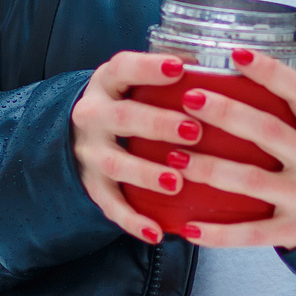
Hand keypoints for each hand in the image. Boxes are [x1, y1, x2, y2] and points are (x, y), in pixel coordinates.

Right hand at [70, 51, 205, 245]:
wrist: (76, 133)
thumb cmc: (124, 102)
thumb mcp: (133, 80)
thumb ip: (166, 75)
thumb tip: (218, 63)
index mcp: (107, 83)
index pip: (124, 68)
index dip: (149, 68)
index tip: (179, 68)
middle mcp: (93, 115)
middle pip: (122, 117)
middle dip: (158, 124)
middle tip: (194, 131)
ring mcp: (90, 152)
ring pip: (115, 163)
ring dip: (146, 173)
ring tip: (176, 182)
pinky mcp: (92, 184)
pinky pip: (110, 205)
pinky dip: (133, 221)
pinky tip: (157, 232)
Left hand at [176, 49, 295, 251]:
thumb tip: (244, 73)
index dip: (268, 71)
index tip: (235, 54)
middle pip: (268, 131)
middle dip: (225, 113)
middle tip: (190, 100)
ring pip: (252, 181)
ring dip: (209, 169)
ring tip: (174, 158)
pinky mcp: (295, 232)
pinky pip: (250, 233)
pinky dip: (217, 233)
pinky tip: (188, 227)